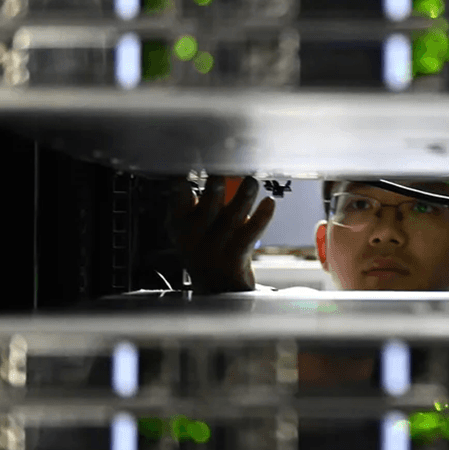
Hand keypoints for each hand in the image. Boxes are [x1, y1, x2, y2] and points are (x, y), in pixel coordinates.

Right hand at [167, 175, 275, 292]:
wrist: (215, 289)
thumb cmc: (203, 249)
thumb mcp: (188, 228)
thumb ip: (194, 202)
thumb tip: (211, 168)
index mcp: (179, 223)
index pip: (178, 193)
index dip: (190, 174)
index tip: (202, 160)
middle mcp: (195, 233)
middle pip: (209, 201)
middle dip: (219, 183)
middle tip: (228, 169)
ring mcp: (216, 246)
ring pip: (232, 214)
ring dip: (244, 194)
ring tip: (252, 181)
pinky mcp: (236, 256)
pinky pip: (251, 232)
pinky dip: (262, 216)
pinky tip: (269, 202)